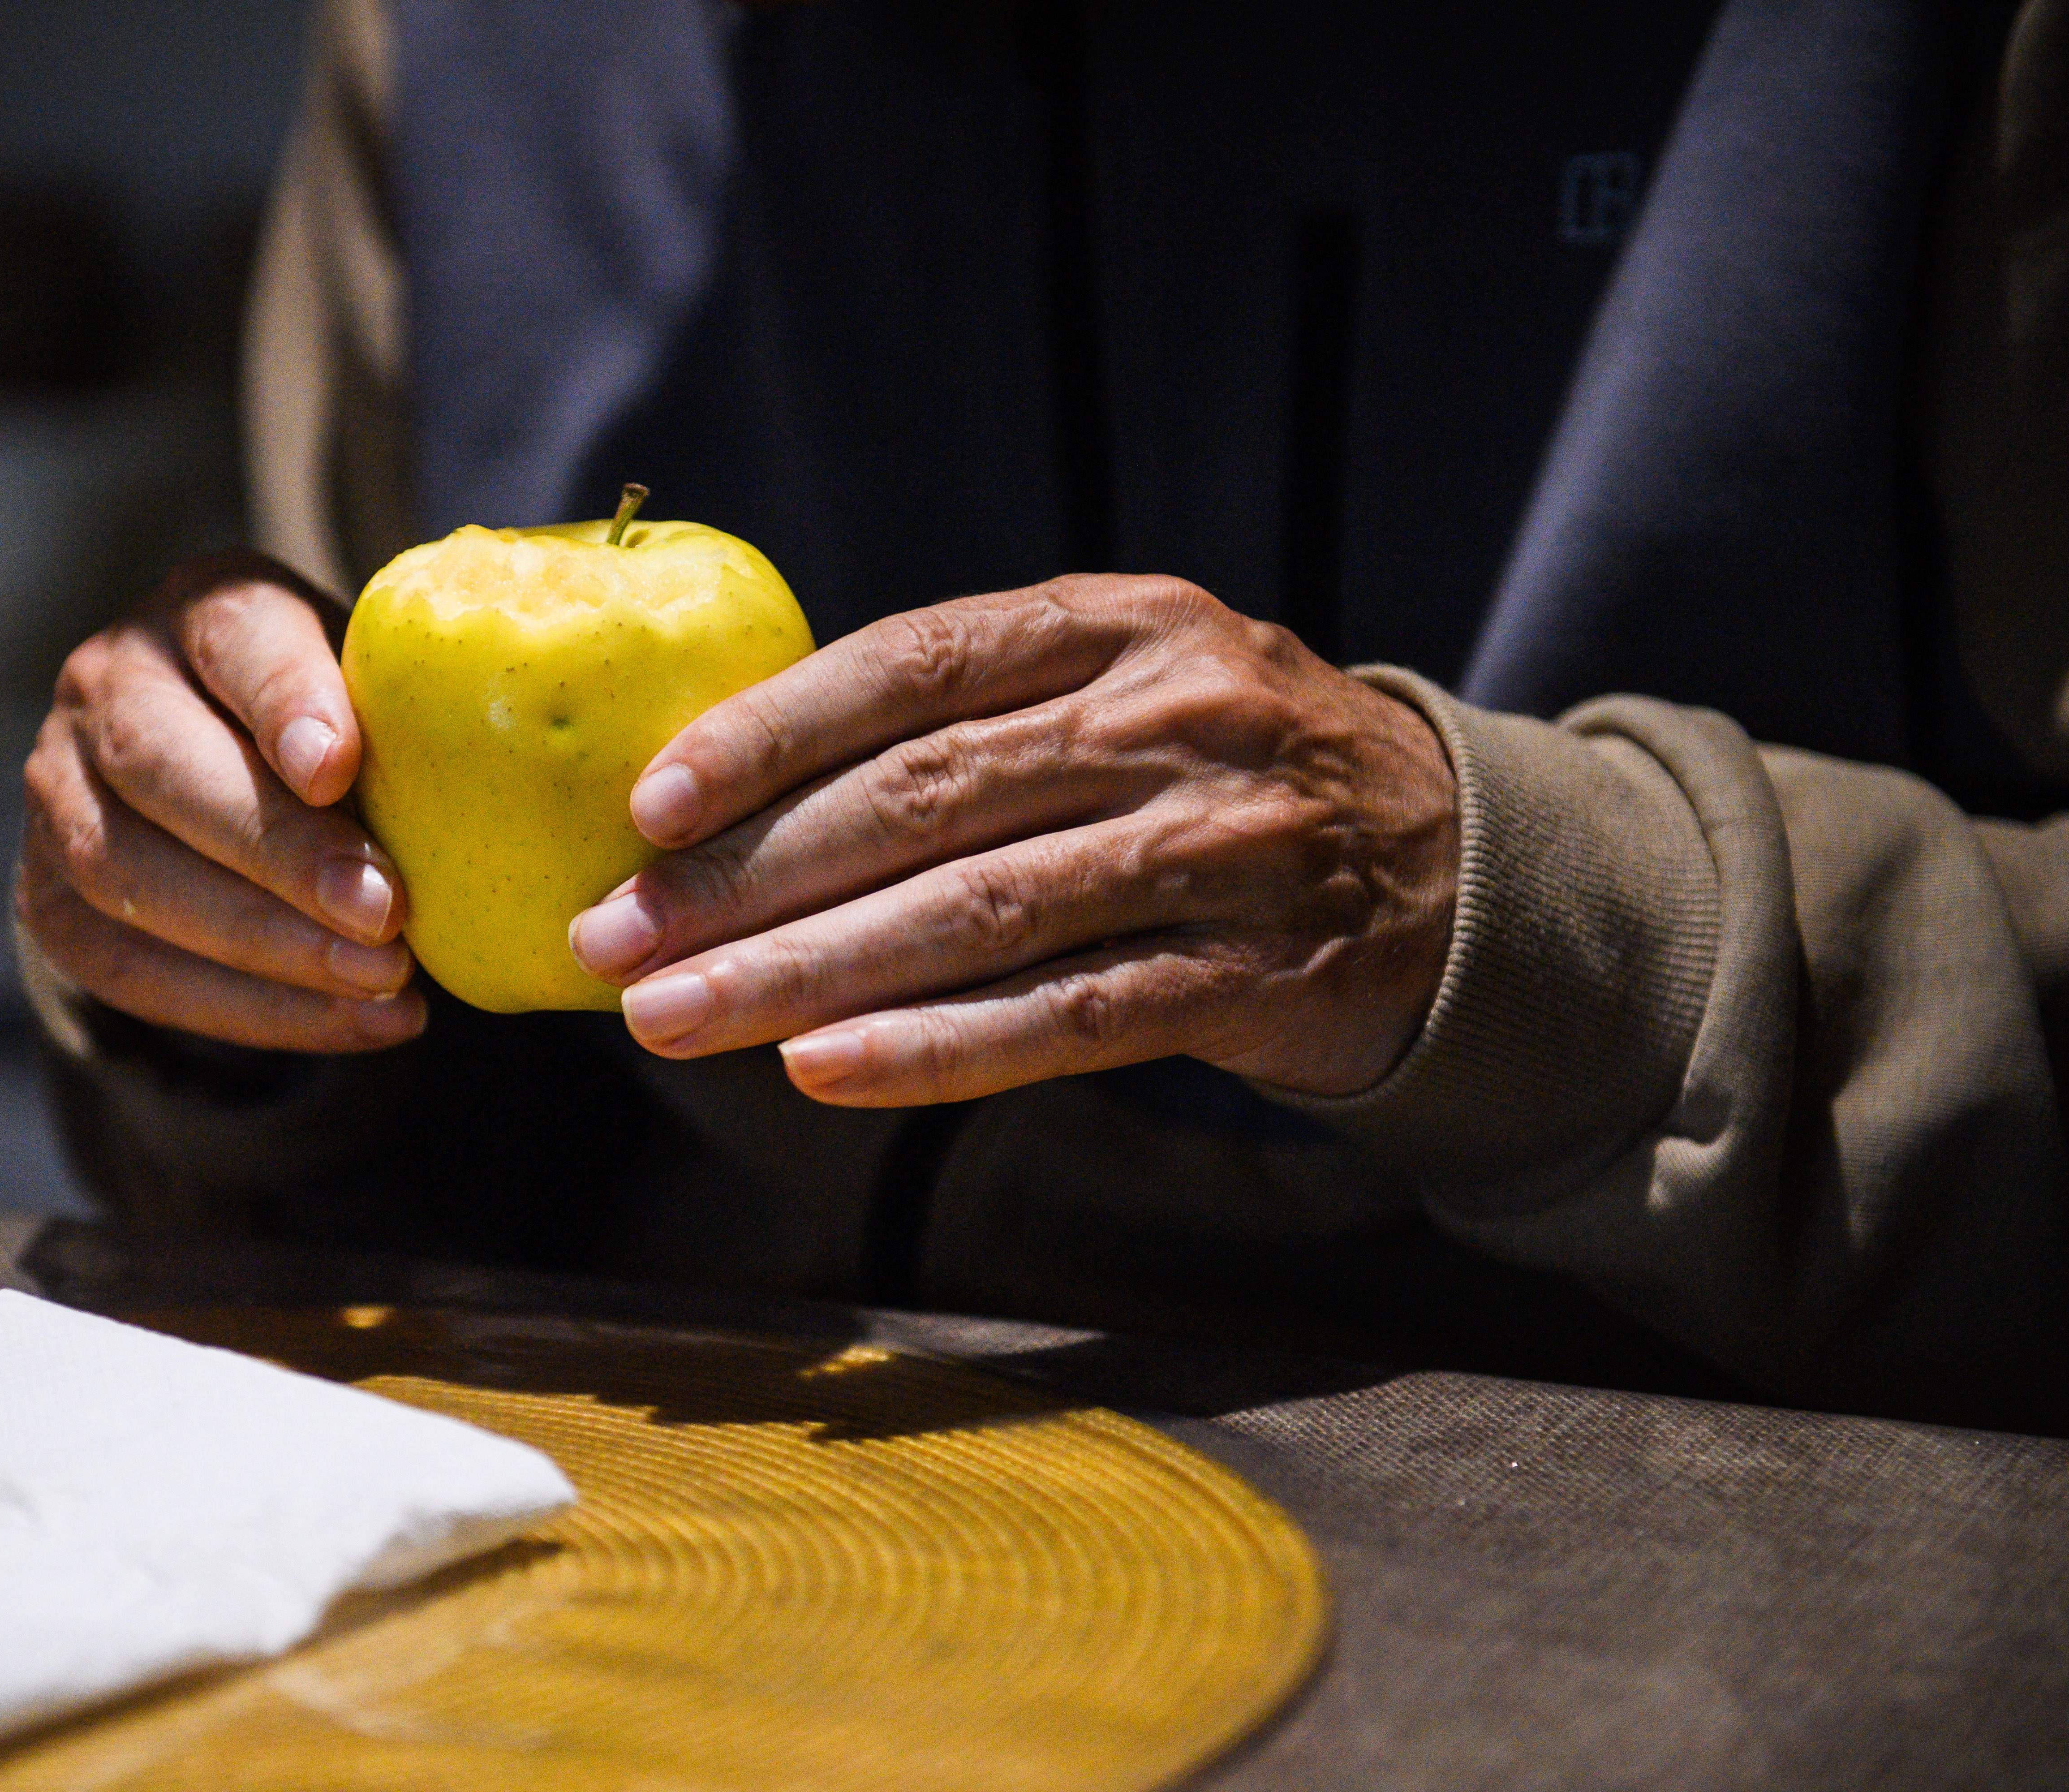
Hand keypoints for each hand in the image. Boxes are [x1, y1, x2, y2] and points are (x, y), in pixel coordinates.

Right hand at [17, 551, 425, 1051]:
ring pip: (132, 878)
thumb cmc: (335, 727)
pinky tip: (354, 1023)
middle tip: (385, 916)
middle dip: (278, 851)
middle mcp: (106, 684)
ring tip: (384, 981)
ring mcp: (58, 791)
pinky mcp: (50, 899)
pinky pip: (136, 970)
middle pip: (164, 767)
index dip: (286, 704)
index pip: (238, 642)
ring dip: (267, 946)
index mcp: (204, 610)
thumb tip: (473, 795)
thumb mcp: (372, 693)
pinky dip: (251, 1009)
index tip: (339, 768)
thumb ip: (399, 720)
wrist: (224, 776)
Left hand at [565, 575, 1456, 1103]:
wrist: (1452, 861)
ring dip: (806, 974)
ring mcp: (1226, 843)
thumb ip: (965, 722)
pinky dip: (939, 1048)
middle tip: (616, 944)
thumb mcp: (1117, 693)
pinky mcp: (1259, 970)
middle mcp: (1173, 716)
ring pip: (977, 913)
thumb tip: (732, 801)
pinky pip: (1069, 1014)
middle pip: (922, 797)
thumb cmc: (1215, 776)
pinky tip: (823, 1070)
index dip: (767, 733)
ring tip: (675, 1019)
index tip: (645, 807)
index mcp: (1119, 623)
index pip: (910, 664)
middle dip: (747, 879)